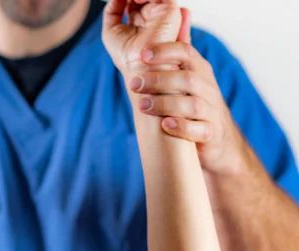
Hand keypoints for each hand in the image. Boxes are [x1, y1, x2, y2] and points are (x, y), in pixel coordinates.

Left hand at [102, 0, 184, 74]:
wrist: (139, 68)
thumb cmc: (126, 57)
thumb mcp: (110, 31)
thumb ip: (111, 11)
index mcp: (140, 19)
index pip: (134, 0)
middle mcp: (151, 15)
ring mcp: (161, 13)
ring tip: (131, 0)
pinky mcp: (170, 13)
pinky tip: (137, 1)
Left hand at [128, 20, 247, 174]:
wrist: (217, 138)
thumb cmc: (195, 100)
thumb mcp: (190, 72)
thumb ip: (182, 47)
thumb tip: (182, 11)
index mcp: (198, 70)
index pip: (186, 53)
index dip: (165, 51)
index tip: (142, 54)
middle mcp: (206, 88)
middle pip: (186, 79)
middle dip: (158, 80)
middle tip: (133, 84)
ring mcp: (210, 111)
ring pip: (192, 105)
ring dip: (165, 104)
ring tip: (143, 105)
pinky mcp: (209, 133)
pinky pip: (199, 130)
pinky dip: (182, 127)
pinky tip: (165, 124)